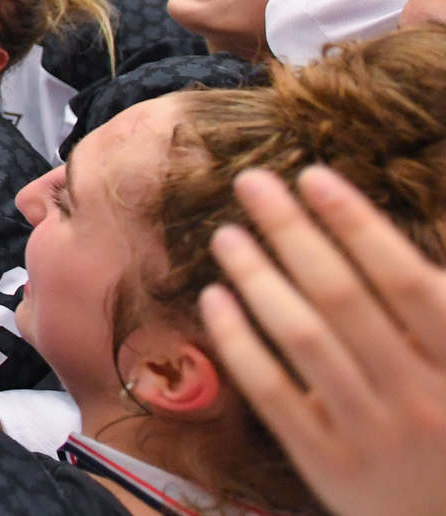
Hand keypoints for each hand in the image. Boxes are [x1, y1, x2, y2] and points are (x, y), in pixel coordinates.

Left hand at [199, 166, 445, 515]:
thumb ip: (441, 302)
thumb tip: (412, 222)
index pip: (405, 278)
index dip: (357, 223)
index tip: (313, 175)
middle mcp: (421, 398)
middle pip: (343, 297)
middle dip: (293, 231)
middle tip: (252, 182)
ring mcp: (372, 433)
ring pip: (303, 338)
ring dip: (258, 277)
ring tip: (227, 234)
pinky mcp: (327, 463)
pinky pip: (271, 391)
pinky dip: (239, 341)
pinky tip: (215, 298)